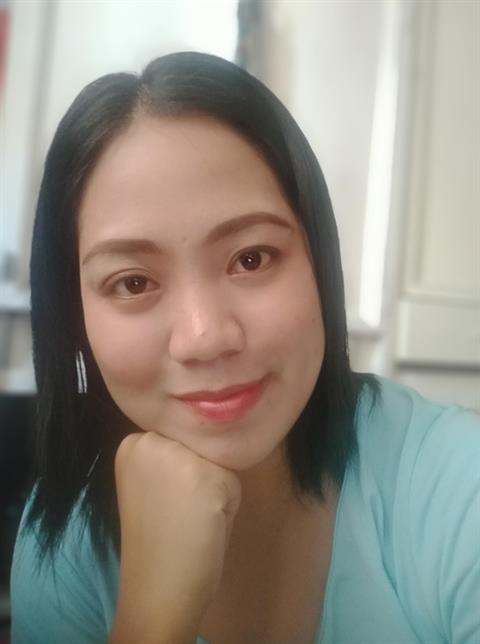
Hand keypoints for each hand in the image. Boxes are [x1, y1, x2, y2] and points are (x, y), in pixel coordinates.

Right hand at [111, 431, 241, 639]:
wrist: (156, 589)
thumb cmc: (158, 542)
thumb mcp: (153, 484)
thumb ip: (170, 459)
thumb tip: (208, 435)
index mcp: (133, 442)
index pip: (181, 442)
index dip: (183, 476)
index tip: (164, 505)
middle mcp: (151, 441)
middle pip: (201, 449)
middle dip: (201, 480)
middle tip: (178, 516)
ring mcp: (178, 457)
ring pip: (220, 465)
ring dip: (216, 493)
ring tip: (191, 522)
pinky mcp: (206, 477)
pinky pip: (234, 486)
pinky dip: (228, 510)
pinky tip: (204, 529)